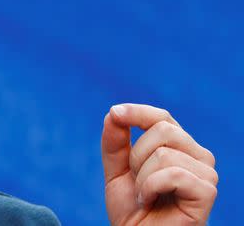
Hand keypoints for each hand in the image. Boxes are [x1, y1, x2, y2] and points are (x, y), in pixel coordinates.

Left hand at [101, 103, 217, 224]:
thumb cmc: (134, 209)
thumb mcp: (116, 170)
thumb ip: (115, 142)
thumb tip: (114, 113)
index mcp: (180, 147)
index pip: (161, 117)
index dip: (137, 112)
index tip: (115, 113)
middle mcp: (198, 156)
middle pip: (162, 129)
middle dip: (136, 156)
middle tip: (138, 182)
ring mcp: (206, 173)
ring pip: (164, 153)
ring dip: (142, 177)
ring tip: (146, 195)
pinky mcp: (206, 191)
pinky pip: (172, 173)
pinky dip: (151, 187)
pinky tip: (151, 201)